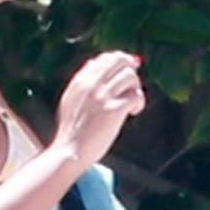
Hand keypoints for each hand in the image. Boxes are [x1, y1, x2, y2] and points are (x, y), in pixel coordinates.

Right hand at [52, 51, 144, 168]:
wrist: (70, 151)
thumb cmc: (72, 130)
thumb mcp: (70, 99)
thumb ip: (81, 81)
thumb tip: (94, 62)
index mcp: (80, 80)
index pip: (105, 58)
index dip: (120, 62)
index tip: (126, 71)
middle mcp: (91, 84)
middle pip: (120, 61)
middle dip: (130, 70)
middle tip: (132, 86)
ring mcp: (102, 96)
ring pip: (130, 76)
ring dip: (135, 88)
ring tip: (131, 102)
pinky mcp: (114, 110)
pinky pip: (136, 95)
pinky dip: (139, 102)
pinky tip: (133, 112)